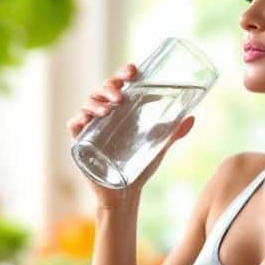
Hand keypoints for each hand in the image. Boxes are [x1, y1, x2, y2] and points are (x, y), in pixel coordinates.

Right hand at [66, 62, 194, 206]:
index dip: (123, 74)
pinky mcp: (81, 143)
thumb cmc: (139, 167)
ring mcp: (91, 128)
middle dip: (109, 87)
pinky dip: (77, 120)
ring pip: (88, 104)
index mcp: (121, 111)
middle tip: (121, 95)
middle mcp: (104, 115)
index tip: (133, 70)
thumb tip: (191, 117)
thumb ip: (172, 133)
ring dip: (96, 103)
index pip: (119, 85)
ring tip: (109, 109)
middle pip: (101, 91)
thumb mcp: (157, 147)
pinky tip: (85, 121)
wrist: (125, 194)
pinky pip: (73, 126)